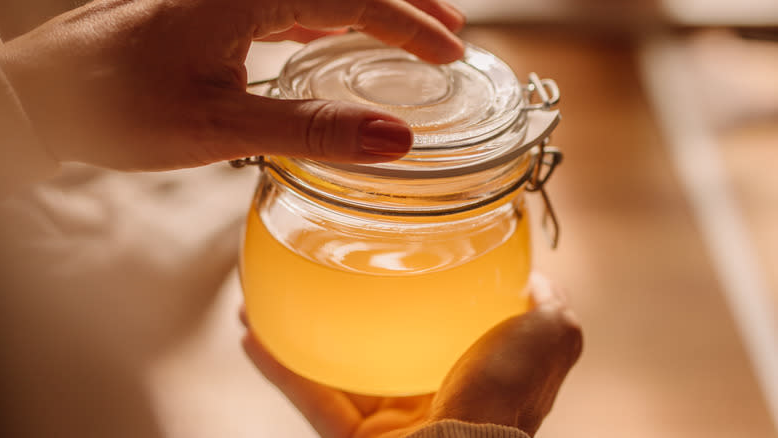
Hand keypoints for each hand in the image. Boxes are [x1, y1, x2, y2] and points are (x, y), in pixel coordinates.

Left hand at [0, 0, 464, 170]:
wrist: (46, 95)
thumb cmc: (118, 104)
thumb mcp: (222, 126)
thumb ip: (312, 128)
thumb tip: (394, 139)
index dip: (411, 27)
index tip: (451, 56)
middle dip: (405, 5)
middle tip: (451, 37)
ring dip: (371, 12)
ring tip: (414, 36)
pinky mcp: (215, 10)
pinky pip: (291, 6)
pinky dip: (331, 22)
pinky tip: (341, 42)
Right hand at [240, 273, 582, 437]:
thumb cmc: (509, 398)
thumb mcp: (551, 338)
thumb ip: (550, 309)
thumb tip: (539, 282)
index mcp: (471, 372)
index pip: (440, 327)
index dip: (419, 296)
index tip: (401, 262)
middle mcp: (427, 397)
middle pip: (380, 347)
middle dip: (350, 314)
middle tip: (326, 273)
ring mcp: (388, 420)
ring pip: (335, 370)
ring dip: (300, 335)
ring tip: (271, 298)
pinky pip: (309, 397)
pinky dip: (280, 367)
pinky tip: (252, 331)